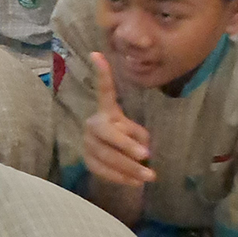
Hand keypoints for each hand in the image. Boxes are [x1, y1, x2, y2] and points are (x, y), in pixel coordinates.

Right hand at [83, 52, 154, 186]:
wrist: (108, 160)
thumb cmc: (127, 140)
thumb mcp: (135, 131)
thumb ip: (138, 135)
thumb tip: (140, 148)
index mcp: (106, 111)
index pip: (104, 91)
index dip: (102, 74)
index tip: (97, 54)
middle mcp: (93, 124)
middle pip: (107, 134)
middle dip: (126, 145)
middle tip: (146, 155)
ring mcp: (88, 143)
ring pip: (107, 156)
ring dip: (129, 167)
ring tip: (150, 176)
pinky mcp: (88, 161)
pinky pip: (104, 170)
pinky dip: (121, 177)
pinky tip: (136, 182)